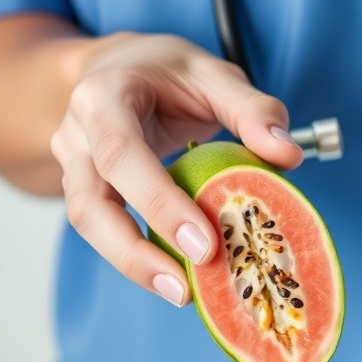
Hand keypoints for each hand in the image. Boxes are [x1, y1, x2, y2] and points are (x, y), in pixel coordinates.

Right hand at [49, 33, 302, 305]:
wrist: (118, 67)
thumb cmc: (167, 72)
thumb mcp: (214, 74)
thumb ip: (253, 110)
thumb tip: (288, 156)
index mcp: (104, 96)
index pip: (122, 154)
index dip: (158, 203)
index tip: (204, 245)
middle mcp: (77, 134)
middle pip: (91, 203)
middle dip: (136, 252)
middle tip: (186, 289)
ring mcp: (73, 165)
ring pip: (88, 225)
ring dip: (132, 265)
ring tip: (182, 294)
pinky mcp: (84, 191)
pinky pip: (103, 231)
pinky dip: (137, 257)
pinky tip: (174, 278)